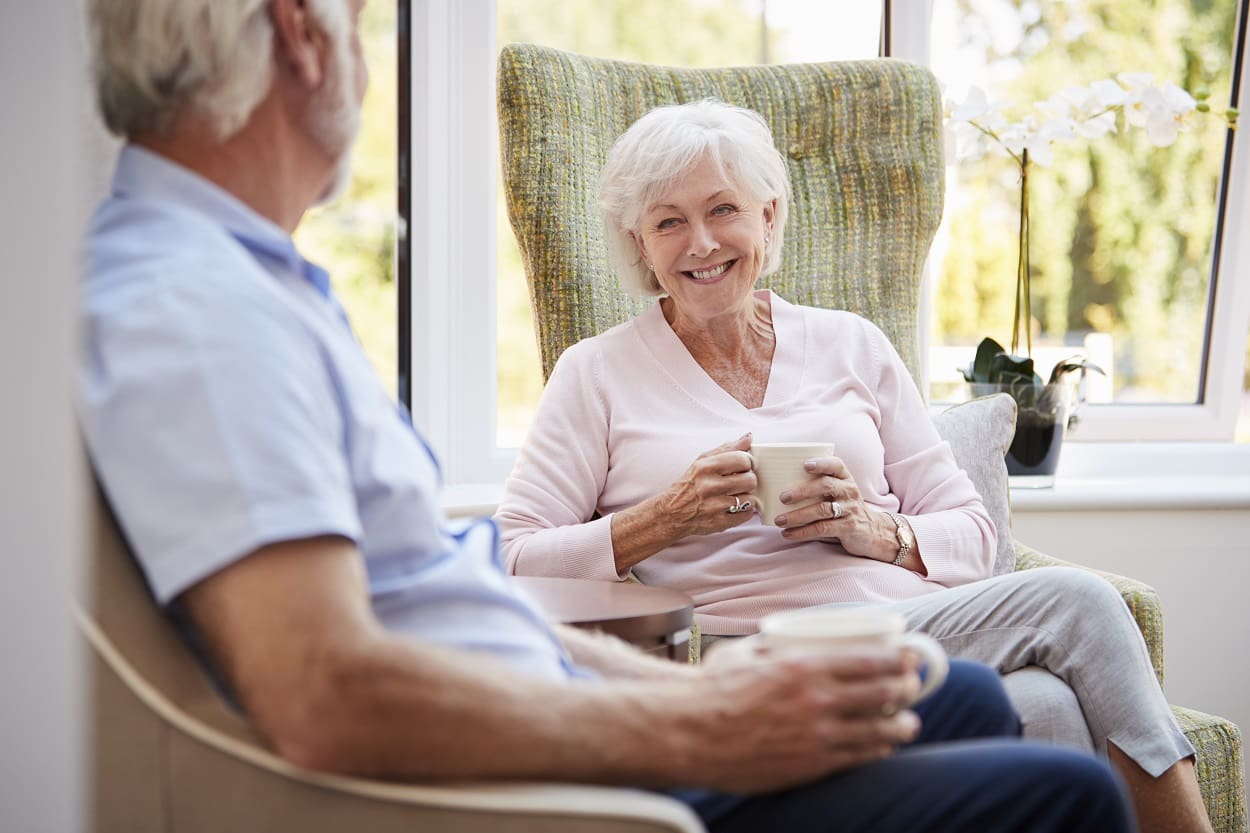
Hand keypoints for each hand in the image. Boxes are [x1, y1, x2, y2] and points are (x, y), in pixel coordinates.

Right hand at [655, 434, 758, 538]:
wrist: (671, 513)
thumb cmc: (689, 485)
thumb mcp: (702, 461)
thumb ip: (726, 449)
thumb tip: (748, 438)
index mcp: (705, 467)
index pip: (742, 459)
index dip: (747, 463)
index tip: (743, 467)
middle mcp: (709, 486)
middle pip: (750, 480)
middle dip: (748, 481)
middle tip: (739, 482)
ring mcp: (714, 506)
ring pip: (751, 498)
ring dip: (746, 497)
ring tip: (735, 495)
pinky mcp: (720, 522)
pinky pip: (747, 514)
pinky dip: (744, 511)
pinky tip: (733, 507)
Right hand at [680, 649, 921, 792]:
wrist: (689, 733)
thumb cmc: (710, 689)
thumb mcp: (745, 653)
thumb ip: (772, 646)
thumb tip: (784, 637)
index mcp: (803, 666)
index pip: (869, 660)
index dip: (899, 659)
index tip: (911, 655)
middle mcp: (817, 700)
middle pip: (882, 693)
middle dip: (906, 688)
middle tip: (913, 685)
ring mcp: (817, 735)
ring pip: (877, 729)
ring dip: (901, 724)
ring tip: (909, 722)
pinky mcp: (810, 764)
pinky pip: (857, 757)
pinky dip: (877, 749)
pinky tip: (882, 745)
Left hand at [772, 456, 895, 561]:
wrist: (873, 531)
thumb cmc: (845, 508)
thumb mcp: (839, 492)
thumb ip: (819, 486)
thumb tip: (778, 484)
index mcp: (845, 479)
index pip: (836, 465)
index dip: (821, 463)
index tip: (805, 465)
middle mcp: (849, 491)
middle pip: (826, 485)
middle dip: (802, 490)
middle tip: (782, 497)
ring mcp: (850, 509)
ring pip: (822, 509)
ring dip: (797, 515)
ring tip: (779, 520)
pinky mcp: (849, 528)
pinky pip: (823, 528)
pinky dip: (803, 532)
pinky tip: (788, 534)